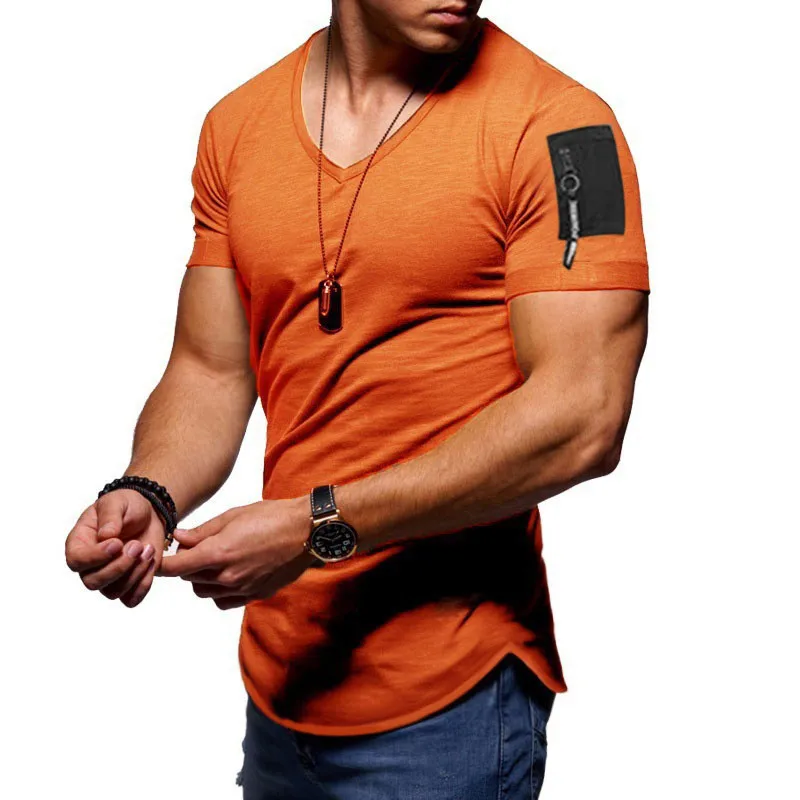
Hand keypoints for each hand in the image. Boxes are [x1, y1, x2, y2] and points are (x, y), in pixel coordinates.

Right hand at [65, 489, 165, 607]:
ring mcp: (108, 577)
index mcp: (79, 543)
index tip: (117, 543)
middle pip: (93, 582)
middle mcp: (90, 565)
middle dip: (119, 566)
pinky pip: (131, 599)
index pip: (77, 561)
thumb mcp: (117, 502)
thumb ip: (110, 517)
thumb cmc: (127, 506)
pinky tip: (152, 563)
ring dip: (135, 573)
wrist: (149, 514)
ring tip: (148, 550)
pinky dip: (143, 585)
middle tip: (137, 545)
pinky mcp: (128, 584)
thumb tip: (105, 536)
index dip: (96, 557)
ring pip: (113, 592)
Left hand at [156, 497, 315, 609]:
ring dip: (202, 579)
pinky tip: (228, 574)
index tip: (159, 558)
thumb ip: (202, 531)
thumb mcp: (232, 516)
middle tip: (196, 548)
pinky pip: (224, 601)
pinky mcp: (255, 595)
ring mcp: (242, 589)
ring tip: (215, 559)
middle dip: (186, 565)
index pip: (175, 568)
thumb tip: (178, 539)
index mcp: (218, 553)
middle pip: (188, 580)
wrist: (306, 530)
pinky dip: (219, 591)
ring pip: (204, 592)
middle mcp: (227, 576)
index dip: (162, 564)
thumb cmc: (271, 517)